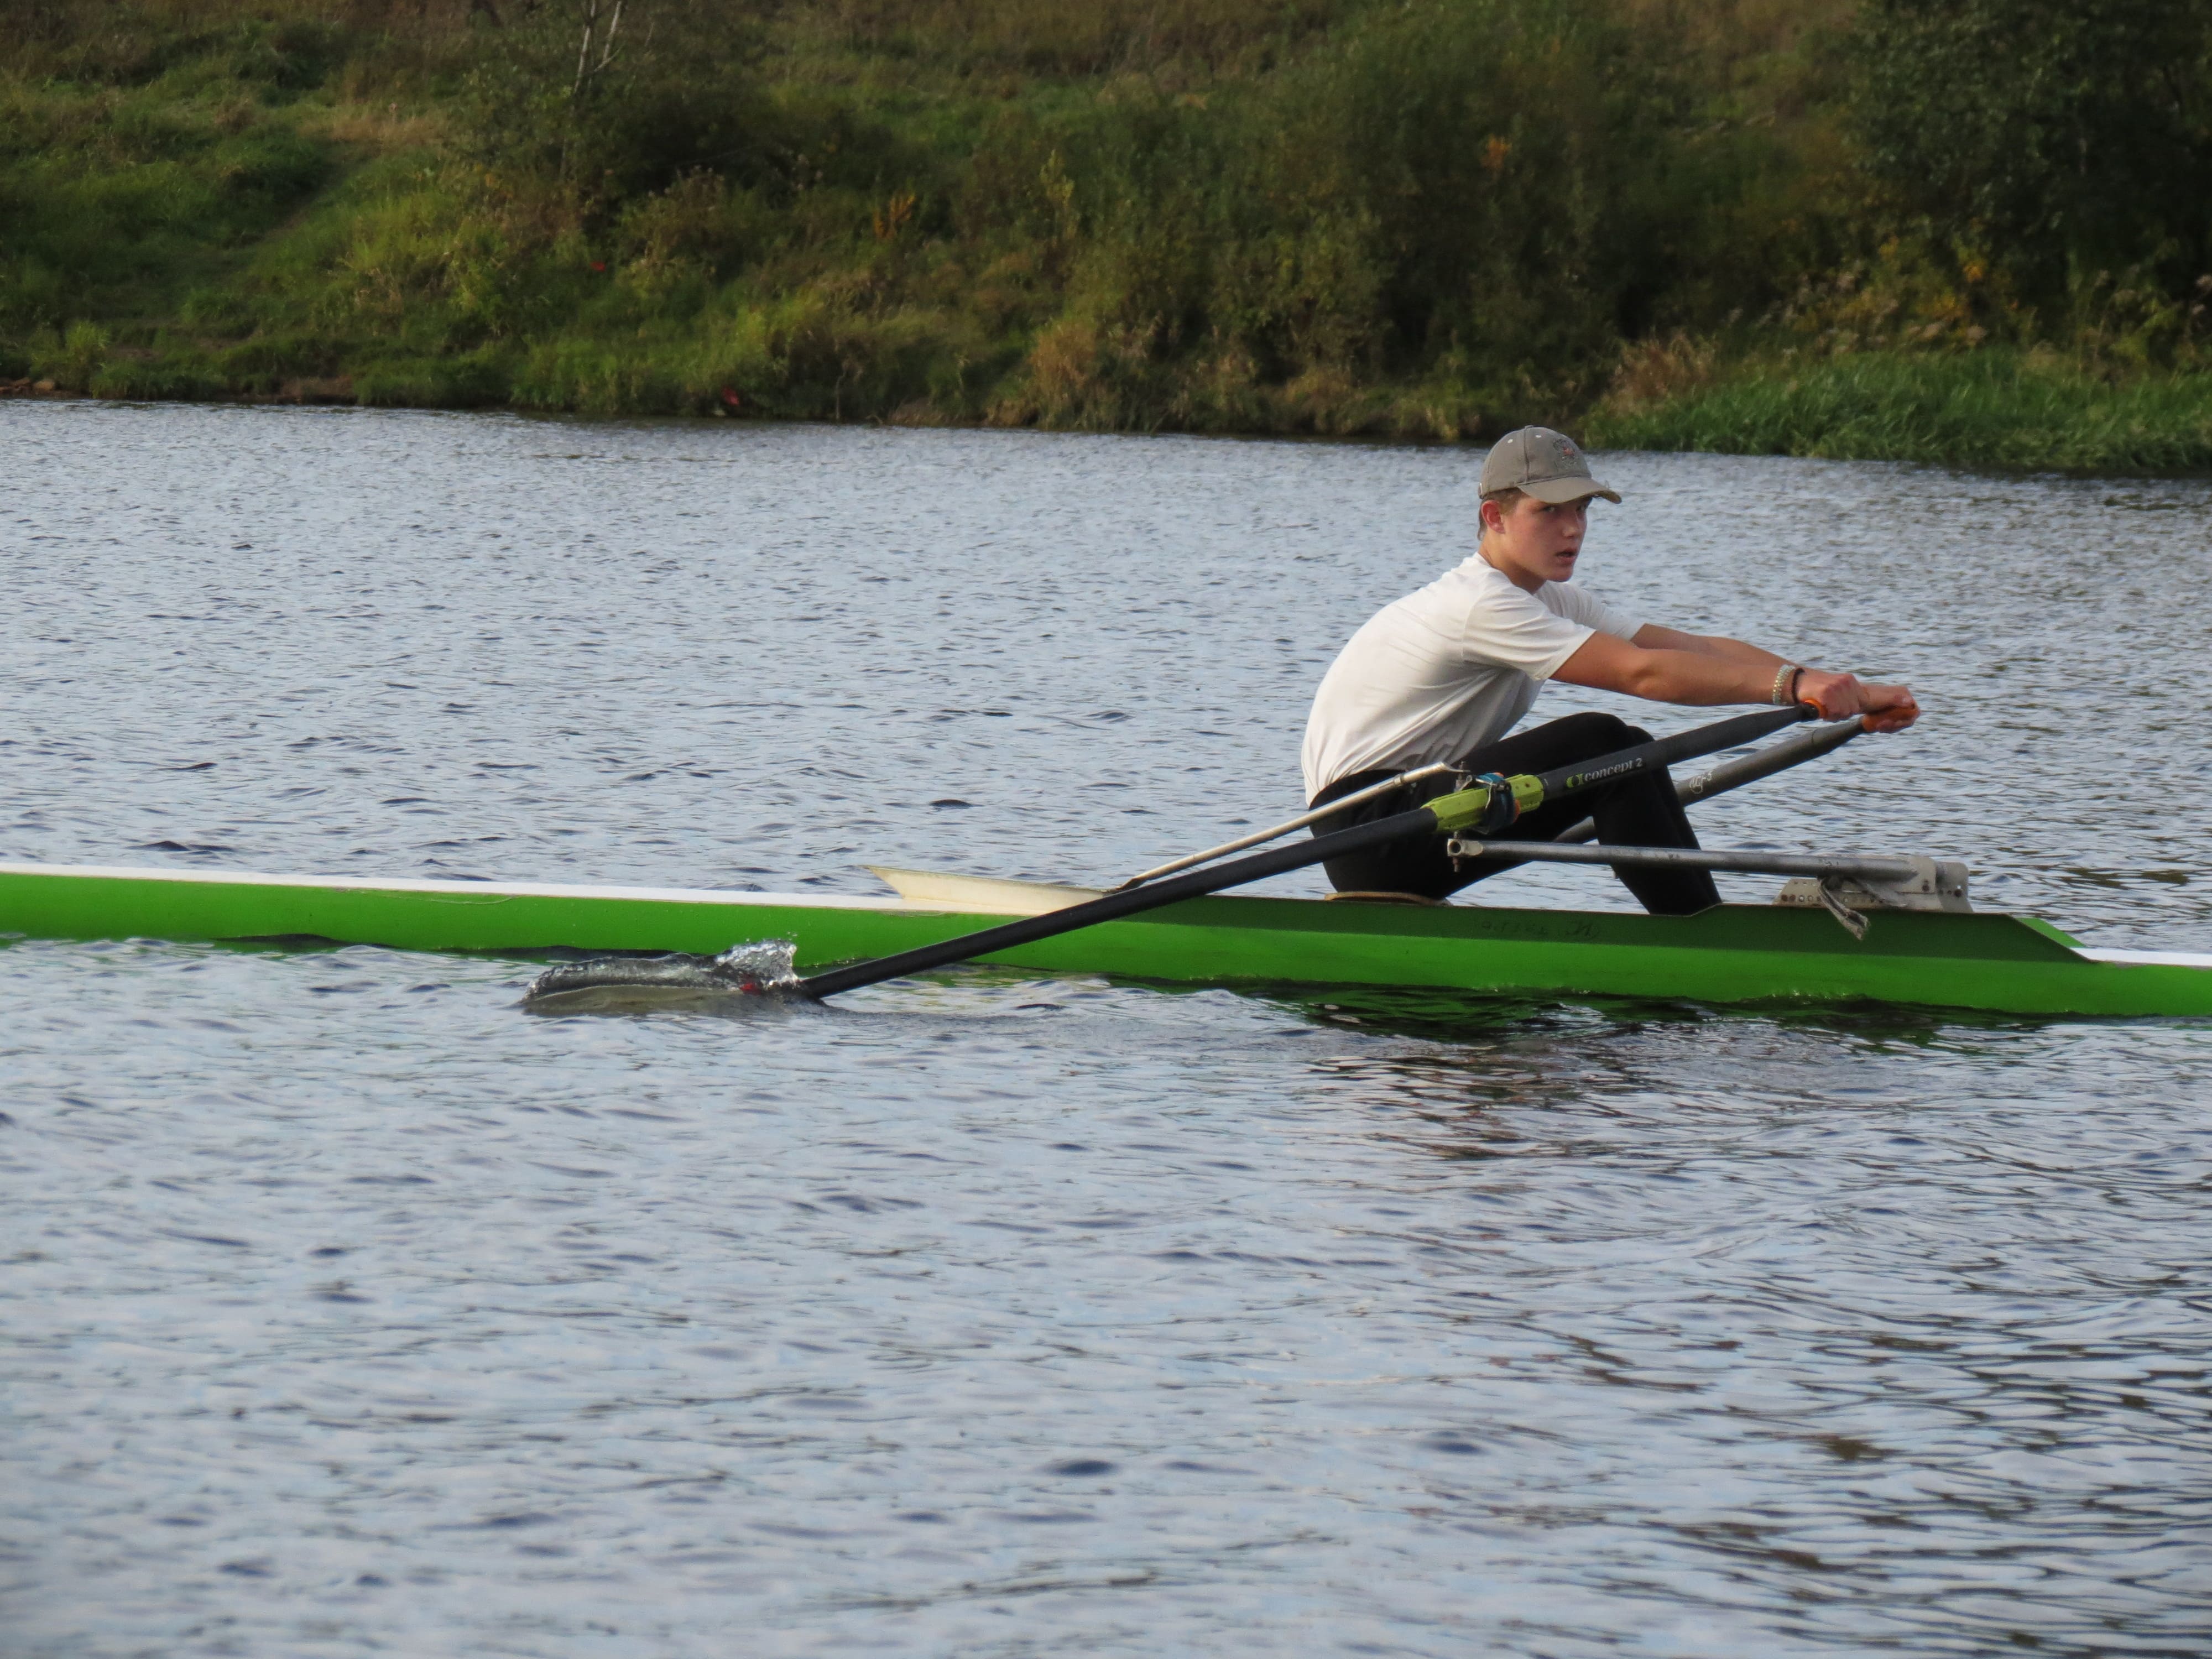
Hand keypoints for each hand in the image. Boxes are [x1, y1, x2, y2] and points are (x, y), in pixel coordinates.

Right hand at [1797, 669, 1919, 731]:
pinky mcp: (1830, 690)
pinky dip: (1827, 712)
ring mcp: (1841, 686)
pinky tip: (1820, 705)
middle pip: (1861, 707)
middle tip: (1842, 711)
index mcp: (1855, 687)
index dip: (1896, 698)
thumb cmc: (1815, 696)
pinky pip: (1834, 711)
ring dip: (1835, 714)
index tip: (1910, 703)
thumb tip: (1872, 719)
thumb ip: (1854, 705)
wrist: (1794, 683)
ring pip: (1846, 711)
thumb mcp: (1838, 700)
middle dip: (1852, 713)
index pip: (1879, 694)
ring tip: (1823, 706)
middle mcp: (1851, 683)